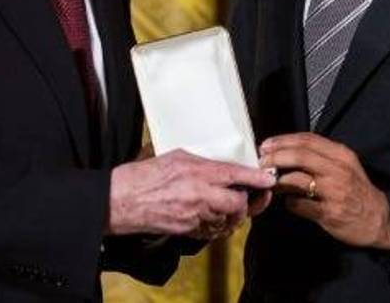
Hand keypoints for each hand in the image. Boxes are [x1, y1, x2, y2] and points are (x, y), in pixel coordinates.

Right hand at [108, 149, 276, 237]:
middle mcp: (199, 194)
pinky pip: (211, 231)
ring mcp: (194, 215)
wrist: (120, 200)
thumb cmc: (143, 176)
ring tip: (223, 207)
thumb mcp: (175, 157)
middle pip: (238, 204)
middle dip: (245, 203)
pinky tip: (209, 217)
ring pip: (226, 220)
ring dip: (229, 216)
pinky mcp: (187, 230)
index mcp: (197, 171)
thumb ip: (201, 162)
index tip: (268, 179)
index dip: (256, 178)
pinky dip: (215, 226)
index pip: (236, 175)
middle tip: (244, 197)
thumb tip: (220, 166)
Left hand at [259, 133, 389, 248]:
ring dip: (278, 181)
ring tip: (272, 183)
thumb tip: (287, 150)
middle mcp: (338, 170)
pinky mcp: (329, 213)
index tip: (266, 145)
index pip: (307, 139)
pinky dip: (289, 202)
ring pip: (296, 180)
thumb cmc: (357, 190)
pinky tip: (290, 202)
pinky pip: (299, 205)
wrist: (380, 219)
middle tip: (262, 162)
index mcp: (341, 155)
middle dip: (275, 157)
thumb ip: (321, 156)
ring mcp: (334, 192)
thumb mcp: (345, 165)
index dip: (282, 141)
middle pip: (299, 156)